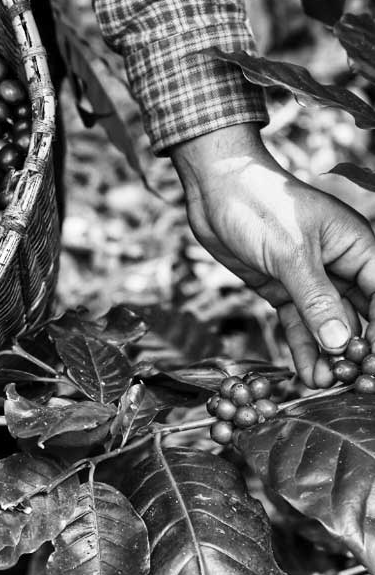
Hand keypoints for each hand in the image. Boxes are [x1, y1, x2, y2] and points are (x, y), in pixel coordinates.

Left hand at [170, 124, 374, 387]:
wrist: (215, 188)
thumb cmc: (260, 204)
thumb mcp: (291, 252)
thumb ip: (317, 299)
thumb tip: (342, 344)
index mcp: (357, 247)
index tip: (372, 367)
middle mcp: (341, 265)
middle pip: (361, 316)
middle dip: (358, 351)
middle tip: (353, 385)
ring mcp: (312, 279)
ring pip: (330, 325)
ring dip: (330, 356)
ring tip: (326, 386)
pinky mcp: (284, 288)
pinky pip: (300, 324)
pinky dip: (304, 348)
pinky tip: (308, 374)